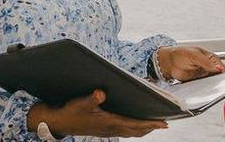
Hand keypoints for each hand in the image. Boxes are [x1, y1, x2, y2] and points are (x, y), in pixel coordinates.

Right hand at [30, 90, 166, 137]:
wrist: (58, 122)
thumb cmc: (70, 112)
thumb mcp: (79, 102)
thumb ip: (91, 98)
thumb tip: (101, 93)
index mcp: (109, 122)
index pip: (135, 124)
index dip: (150, 124)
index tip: (164, 123)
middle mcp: (111, 128)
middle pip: (137, 130)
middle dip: (152, 127)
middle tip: (166, 123)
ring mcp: (108, 130)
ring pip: (132, 132)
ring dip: (144, 129)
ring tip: (156, 124)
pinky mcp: (105, 128)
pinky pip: (125, 130)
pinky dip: (135, 128)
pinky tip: (137, 123)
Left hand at [155, 46, 224, 81]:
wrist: (169, 63)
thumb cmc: (180, 54)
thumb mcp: (195, 56)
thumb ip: (206, 62)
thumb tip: (219, 67)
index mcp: (210, 57)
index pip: (220, 65)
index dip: (222, 70)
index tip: (222, 75)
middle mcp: (208, 66)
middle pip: (217, 74)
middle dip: (218, 79)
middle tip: (217, 82)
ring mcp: (203, 74)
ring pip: (211, 81)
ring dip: (211, 84)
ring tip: (209, 84)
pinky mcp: (198, 82)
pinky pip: (203, 86)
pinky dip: (204, 87)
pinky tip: (203, 88)